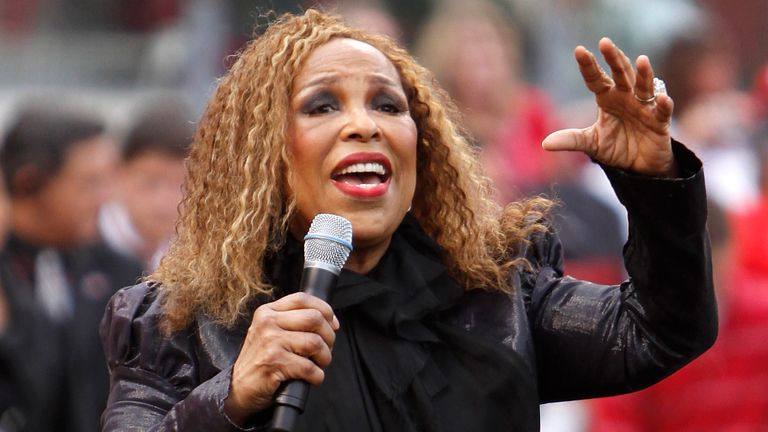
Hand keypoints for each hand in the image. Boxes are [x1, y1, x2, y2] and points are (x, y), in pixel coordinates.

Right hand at [224, 292, 338, 423]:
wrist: (238, 389)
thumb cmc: (260, 361)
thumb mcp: (270, 332)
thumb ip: (293, 321)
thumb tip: (330, 321)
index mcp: (267, 312)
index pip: (302, 299)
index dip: (325, 310)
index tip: (333, 324)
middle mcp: (267, 323)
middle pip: (314, 318)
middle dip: (329, 336)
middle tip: (326, 349)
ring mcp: (270, 342)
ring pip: (315, 342)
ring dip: (325, 357)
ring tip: (319, 364)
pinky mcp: (274, 363)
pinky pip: (309, 367)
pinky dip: (317, 376)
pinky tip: (312, 378)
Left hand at [543, 38, 677, 176]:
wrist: (638, 167)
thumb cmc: (615, 148)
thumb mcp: (591, 144)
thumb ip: (571, 140)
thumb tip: (545, 144)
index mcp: (608, 98)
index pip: (596, 79)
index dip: (588, 66)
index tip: (579, 50)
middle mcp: (626, 97)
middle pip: (621, 74)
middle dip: (614, 59)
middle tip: (605, 43)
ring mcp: (644, 107)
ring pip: (644, 87)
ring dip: (644, 74)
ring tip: (642, 60)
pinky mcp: (660, 122)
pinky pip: (662, 111)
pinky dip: (663, 104)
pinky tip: (661, 98)